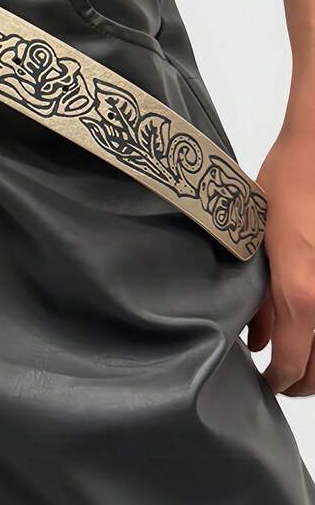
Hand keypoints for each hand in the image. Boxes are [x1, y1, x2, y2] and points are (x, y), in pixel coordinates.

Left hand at [248, 122, 314, 394]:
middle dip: (302, 382)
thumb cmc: (288, 185)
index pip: (291, 366)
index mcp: (302, 296)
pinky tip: (312, 324)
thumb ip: (261, 297)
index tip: (266, 381)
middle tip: (282, 376)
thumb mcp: (258, 241)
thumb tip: (257, 337)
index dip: (277, 381)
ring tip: (300, 355)